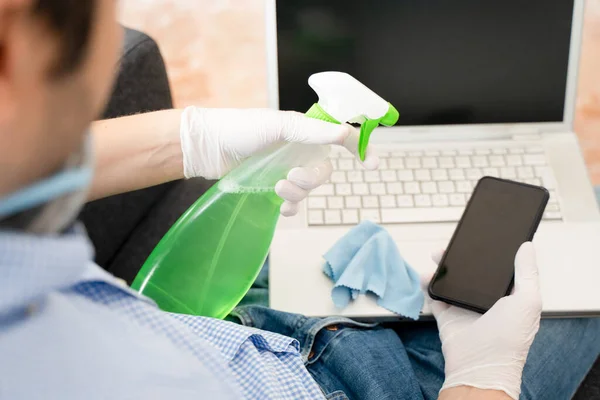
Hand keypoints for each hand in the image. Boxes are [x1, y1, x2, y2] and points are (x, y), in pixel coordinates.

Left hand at [179, 107, 378, 215]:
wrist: (208, 148)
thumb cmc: (240, 128)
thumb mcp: (279, 126)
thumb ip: (313, 132)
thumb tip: (346, 132)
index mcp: (304, 132)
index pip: (340, 139)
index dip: (359, 149)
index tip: (373, 164)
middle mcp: (298, 151)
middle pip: (323, 172)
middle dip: (311, 179)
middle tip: (290, 177)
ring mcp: (285, 170)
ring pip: (308, 189)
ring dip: (297, 192)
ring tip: (276, 187)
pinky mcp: (271, 187)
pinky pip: (292, 203)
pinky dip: (290, 207)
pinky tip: (280, 206)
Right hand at [427, 242, 541, 399]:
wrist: (479, 367)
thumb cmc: (509, 341)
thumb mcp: (527, 302)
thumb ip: (527, 273)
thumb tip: (527, 247)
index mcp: (507, 296)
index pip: (498, 269)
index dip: (491, 253)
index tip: (482, 238)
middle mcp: (485, 301)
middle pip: (471, 272)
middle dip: (461, 257)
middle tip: (454, 245)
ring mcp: (464, 308)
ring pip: (451, 281)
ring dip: (443, 268)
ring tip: (438, 257)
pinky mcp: (446, 315)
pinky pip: (434, 296)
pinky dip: (428, 285)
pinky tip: (426, 276)